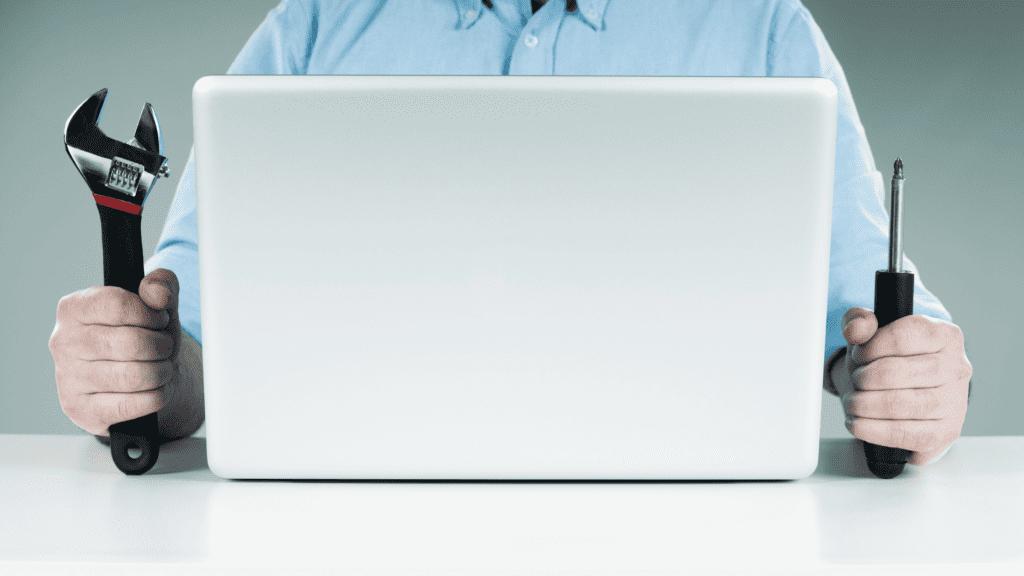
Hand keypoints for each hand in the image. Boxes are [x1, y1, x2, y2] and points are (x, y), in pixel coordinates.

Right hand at [48, 268, 200, 438]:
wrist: (144, 380)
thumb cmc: (146, 337)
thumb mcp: (158, 306)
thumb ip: (162, 285)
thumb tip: (158, 292)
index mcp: (74, 308)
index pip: (117, 304)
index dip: (151, 313)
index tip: (160, 318)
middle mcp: (63, 342)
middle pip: (130, 343)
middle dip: (161, 346)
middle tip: (164, 347)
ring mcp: (67, 378)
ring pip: (134, 376)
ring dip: (161, 372)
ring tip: (161, 368)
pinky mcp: (81, 410)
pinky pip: (132, 405)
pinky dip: (156, 397)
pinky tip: (154, 390)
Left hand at [832, 307, 971, 465]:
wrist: (907, 391)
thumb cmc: (890, 358)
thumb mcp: (872, 331)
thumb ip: (859, 320)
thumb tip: (854, 329)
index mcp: (945, 335)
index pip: (901, 336)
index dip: (869, 348)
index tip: (858, 355)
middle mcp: (957, 368)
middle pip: (895, 372)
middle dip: (862, 378)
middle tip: (855, 381)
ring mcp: (955, 402)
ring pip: (899, 404)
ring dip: (863, 404)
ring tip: (852, 401)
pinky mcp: (946, 432)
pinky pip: (905, 434)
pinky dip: (872, 430)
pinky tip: (858, 423)